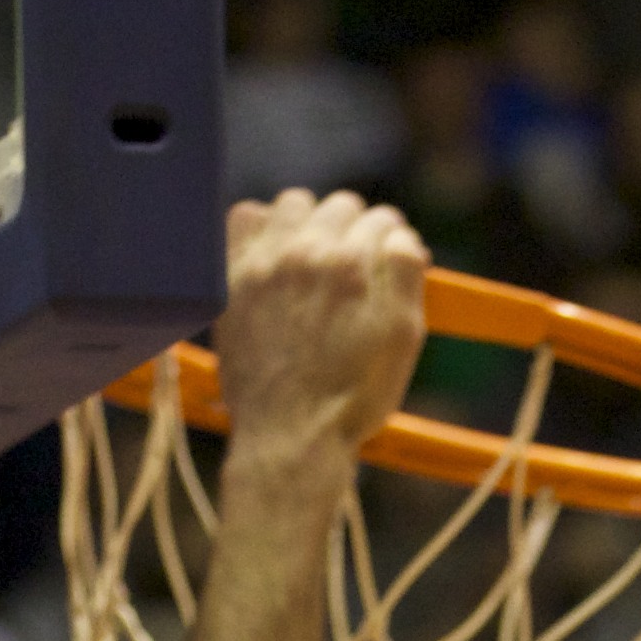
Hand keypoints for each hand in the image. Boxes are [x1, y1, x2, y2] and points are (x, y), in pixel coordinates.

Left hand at [214, 187, 430, 466]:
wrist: (291, 437)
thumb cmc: (351, 397)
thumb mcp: (403, 339)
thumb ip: (407, 276)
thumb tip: (400, 236)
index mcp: (354, 264)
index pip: (383, 221)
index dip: (392, 243)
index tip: (386, 263)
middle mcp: (307, 252)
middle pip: (341, 207)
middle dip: (355, 231)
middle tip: (354, 269)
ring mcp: (265, 262)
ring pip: (294, 204)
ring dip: (310, 222)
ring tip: (313, 257)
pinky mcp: (233, 278)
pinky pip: (243, 218)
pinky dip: (262, 227)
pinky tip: (273, 254)